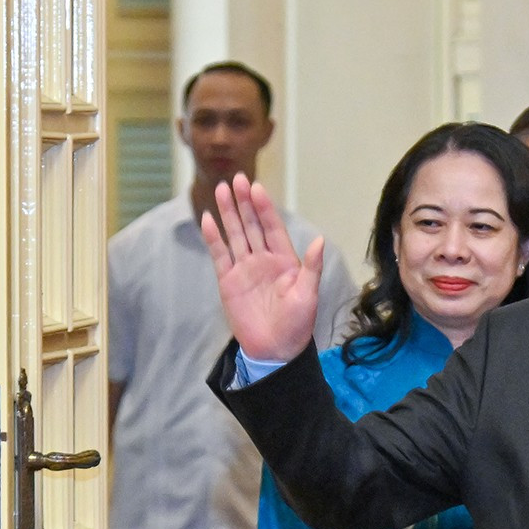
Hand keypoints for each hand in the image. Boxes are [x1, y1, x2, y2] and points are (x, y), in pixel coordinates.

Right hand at [200, 173, 322, 362]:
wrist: (274, 350)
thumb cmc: (297, 325)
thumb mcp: (308, 295)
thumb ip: (311, 267)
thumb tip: (320, 241)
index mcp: (284, 260)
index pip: (272, 227)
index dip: (265, 208)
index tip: (257, 188)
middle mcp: (263, 260)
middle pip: (252, 225)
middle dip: (244, 203)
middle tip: (237, 179)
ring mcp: (244, 269)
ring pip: (235, 235)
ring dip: (229, 213)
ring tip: (222, 190)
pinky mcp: (228, 281)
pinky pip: (220, 255)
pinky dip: (214, 237)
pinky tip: (208, 219)